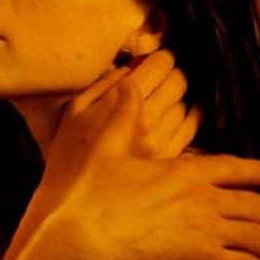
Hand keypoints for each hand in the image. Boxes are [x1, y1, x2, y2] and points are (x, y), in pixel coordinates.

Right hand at [33, 82, 259, 259]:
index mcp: (181, 171)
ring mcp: (207, 230)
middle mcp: (201, 198)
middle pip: (252, 204)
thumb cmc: (89, 200)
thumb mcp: (104, 151)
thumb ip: (121, 118)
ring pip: (258, 235)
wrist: (87, 245)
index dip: (251, 171)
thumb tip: (127, 85)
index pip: (227, 167)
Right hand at [61, 51, 200, 161]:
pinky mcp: (171, 160)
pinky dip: (187, 119)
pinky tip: (174, 119)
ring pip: (186, 105)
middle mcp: (148, 119)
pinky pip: (191, 129)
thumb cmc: (69, 153)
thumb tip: (127, 67)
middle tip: (161, 77)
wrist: (74, 202)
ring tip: (164, 99)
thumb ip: (103, 84)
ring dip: (178, 98)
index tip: (156, 59)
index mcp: (123, 102)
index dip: (161, 57)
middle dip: (171, 75)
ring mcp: (163, 141)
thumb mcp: (76, 109)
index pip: (160, 65)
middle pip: (178, 82)